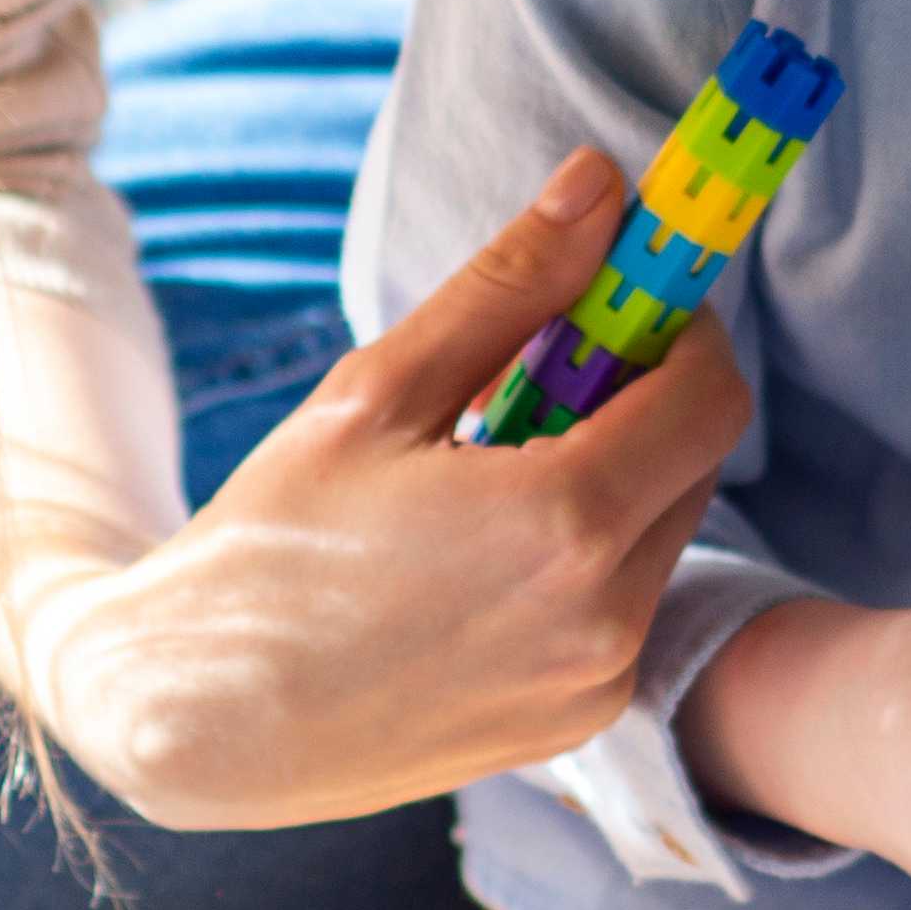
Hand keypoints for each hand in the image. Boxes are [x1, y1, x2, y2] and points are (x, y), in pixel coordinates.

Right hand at [39, 150, 750, 827]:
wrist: (202, 724)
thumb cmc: (270, 547)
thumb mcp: (376, 394)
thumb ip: (508, 287)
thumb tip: (600, 185)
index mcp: (561, 524)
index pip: (708, 393)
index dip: (675, 326)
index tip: (617, 297)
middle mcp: (604, 617)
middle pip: (694, 460)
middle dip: (637, 396)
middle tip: (527, 375)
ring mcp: (595, 682)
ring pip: (660, 531)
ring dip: (608, 476)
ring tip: (481, 473)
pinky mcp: (577, 722)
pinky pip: (620, 603)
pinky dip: (579, 555)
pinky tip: (476, 554)